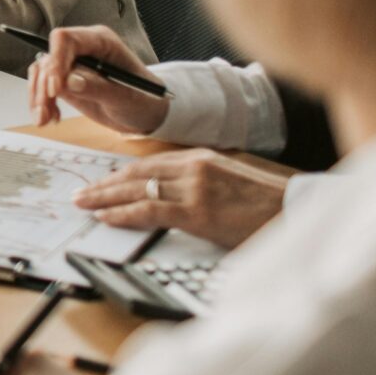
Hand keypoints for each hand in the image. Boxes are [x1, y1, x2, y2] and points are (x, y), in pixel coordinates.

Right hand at [27, 24, 168, 133]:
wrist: (145, 113)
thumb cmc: (144, 99)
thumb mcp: (126, 96)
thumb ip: (98, 87)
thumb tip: (69, 81)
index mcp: (100, 41)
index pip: (66, 40)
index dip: (56, 61)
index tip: (55, 89)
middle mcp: (82, 49)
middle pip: (49, 58)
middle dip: (43, 86)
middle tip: (45, 111)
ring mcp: (72, 64)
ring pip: (41, 72)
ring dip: (38, 96)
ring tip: (45, 119)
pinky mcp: (65, 81)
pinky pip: (42, 87)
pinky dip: (41, 103)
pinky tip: (50, 118)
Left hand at [74, 148, 287, 248]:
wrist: (294, 211)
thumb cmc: (265, 203)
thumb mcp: (228, 180)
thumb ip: (198, 181)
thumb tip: (169, 193)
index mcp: (200, 157)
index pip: (148, 162)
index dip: (120, 174)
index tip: (101, 181)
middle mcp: (193, 167)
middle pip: (136, 172)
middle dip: (104, 184)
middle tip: (81, 193)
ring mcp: (194, 187)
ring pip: (137, 189)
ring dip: (105, 198)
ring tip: (84, 204)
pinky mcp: (198, 211)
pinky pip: (150, 210)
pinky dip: (124, 213)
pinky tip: (107, 217)